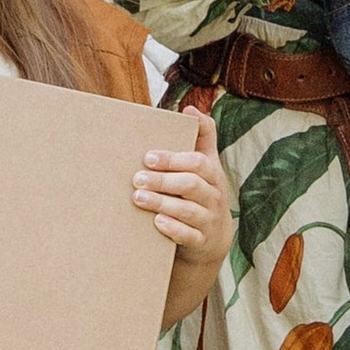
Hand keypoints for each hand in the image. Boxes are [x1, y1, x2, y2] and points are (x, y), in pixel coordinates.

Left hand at [133, 123, 233, 317]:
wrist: (211, 240)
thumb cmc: (201, 195)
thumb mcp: (205, 167)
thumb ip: (201, 136)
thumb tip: (191, 107)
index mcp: (212, 175)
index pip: (198, 162)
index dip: (174, 158)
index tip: (148, 157)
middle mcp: (214, 196)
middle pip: (191, 184)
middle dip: (162, 180)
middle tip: (136, 178)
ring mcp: (209, 220)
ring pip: (188, 210)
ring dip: (161, 202)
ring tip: (138, 197)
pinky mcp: (201, 242)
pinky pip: (189, 236)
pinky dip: (173, 228)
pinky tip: (157, 221)